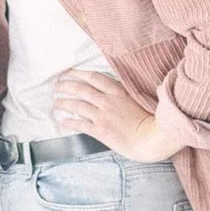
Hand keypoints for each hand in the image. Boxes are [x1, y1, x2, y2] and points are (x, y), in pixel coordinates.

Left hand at [53, 69, 181, 160]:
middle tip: (56, 86)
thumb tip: (113, 90)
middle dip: (65, 86)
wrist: (154, 138)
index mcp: (119, 91)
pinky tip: (62, 121)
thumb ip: (124, 93)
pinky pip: (79, 124)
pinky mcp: (100, 130)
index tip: (68, 72)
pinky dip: (68, 122)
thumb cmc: (152, 119)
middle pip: (80, 89)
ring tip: (55, 103)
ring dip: (63, 103)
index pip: (94, 77)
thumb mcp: (139, 99)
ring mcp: (102, 116)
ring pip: (76, 105)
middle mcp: (108, 101)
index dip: (78, 73)